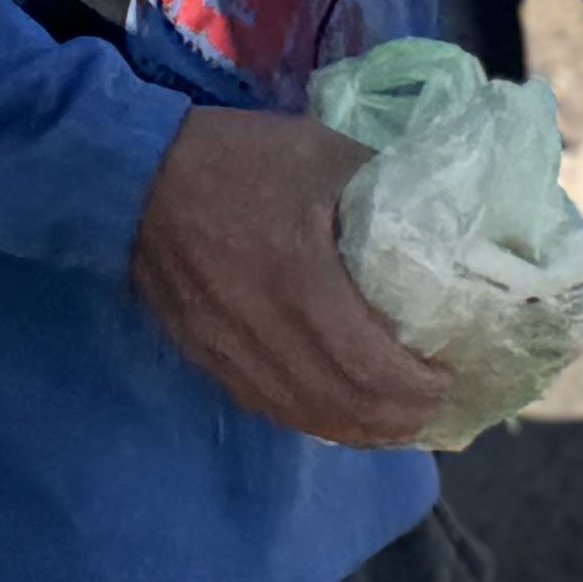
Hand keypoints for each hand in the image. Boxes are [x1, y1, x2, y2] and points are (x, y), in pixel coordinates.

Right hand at [127, 103, 449, 449]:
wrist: (134, 172)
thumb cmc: (235, 157)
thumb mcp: (318, 151)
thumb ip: (379, 182)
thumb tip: (440, 209)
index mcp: (298, 278)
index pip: (371, 367)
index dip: (418, 387)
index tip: (448, 376)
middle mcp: (263, 328)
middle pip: (344, 405)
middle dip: (398, 419)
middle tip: (432, 407)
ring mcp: (228, 349)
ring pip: (305, 416)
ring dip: (358, 430)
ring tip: (394, 421)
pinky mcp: (204, 355)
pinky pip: (268, 406)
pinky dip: (312, 419)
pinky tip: (336, 412)